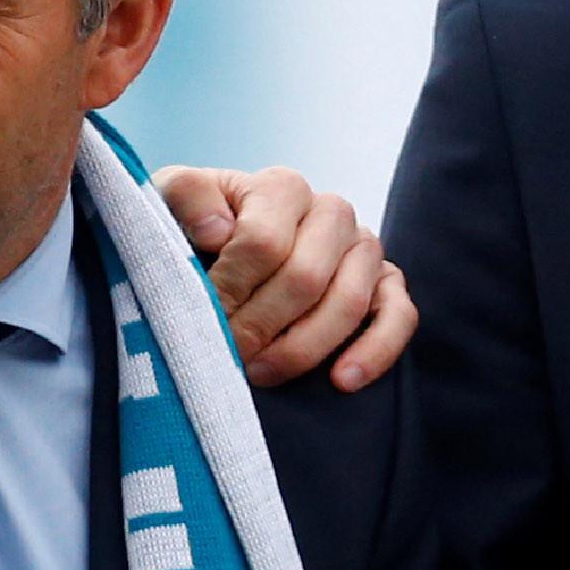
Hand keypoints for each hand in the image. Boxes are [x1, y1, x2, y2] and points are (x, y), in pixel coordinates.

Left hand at [156, 164, 413, 390]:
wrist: (220, 255)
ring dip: (302, 348)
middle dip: (260, 326)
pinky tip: (342, 382)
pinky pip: (400, 317)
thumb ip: (185, 198)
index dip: (230, 289)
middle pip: (306, 277)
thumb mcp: (169, 203)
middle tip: (227, 356)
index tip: (201, 319)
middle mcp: (332, 211)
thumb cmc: (193, 233)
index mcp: (282, 188)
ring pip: (349, 302)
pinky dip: (374, 351)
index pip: (264, 241)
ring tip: (261, 375)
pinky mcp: (387, 285)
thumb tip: (218, 231)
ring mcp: (364, 248)